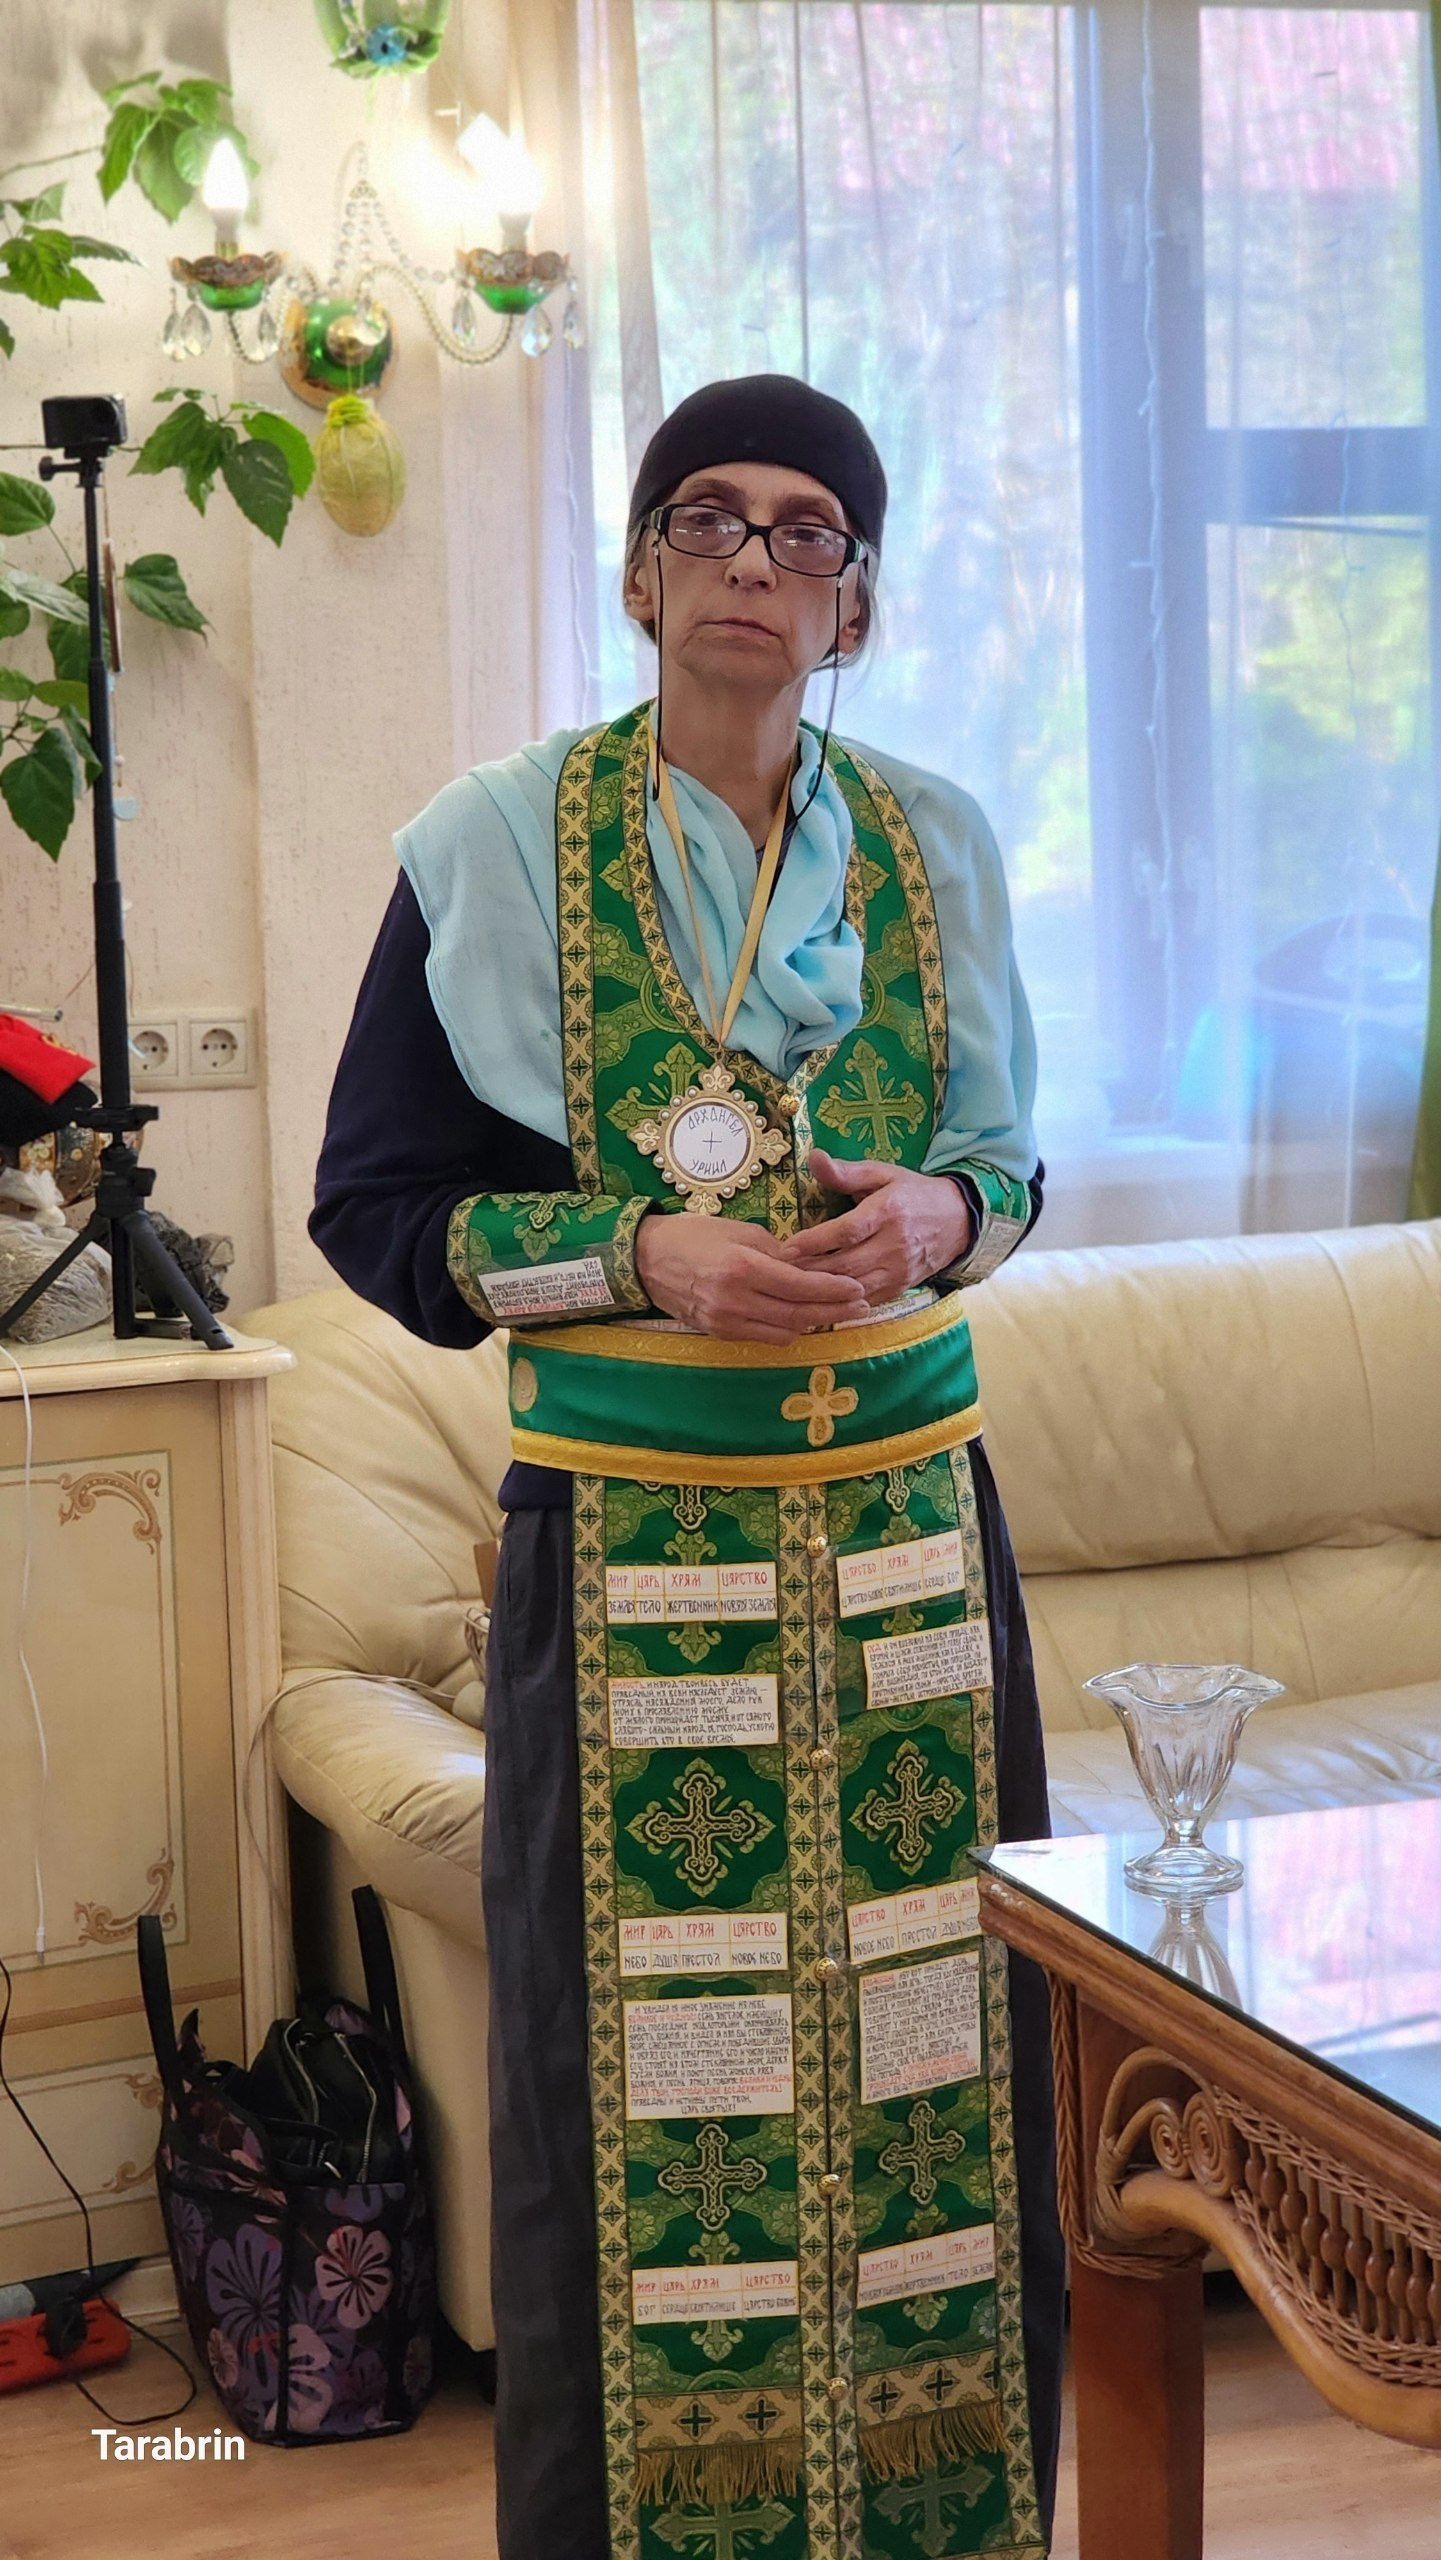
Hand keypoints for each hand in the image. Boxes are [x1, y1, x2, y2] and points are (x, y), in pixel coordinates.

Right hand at [636, 1206, 869, 1344]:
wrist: (644, 1260)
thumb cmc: (692, 1234)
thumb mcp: (737, 1231)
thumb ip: (775, 1251)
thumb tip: (808, 1264)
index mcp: (743, 1267)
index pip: (800, 1285)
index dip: (833, 1290)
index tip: (857, 1289)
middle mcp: (736, 1299)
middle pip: (798, 1314)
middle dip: (834, 1311)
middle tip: (862, 1306)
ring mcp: (726, 1320)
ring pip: (785, 1331)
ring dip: (815, 1323)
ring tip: (838, 1312)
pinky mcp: (719, 1332)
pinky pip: (764, 1336)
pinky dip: (787, 1329)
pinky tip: (802, 1319)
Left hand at [775, 1149, 972, 1303]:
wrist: (959, 1221)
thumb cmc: (912, 1193)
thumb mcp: (882, 1174)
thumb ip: (846, 1171)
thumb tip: (814, 1157)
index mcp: (888, 1211)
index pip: (846, 1231)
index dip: (814, 1242)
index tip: (785, 1247)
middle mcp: (894, 1244)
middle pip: (846, 1265)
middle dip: (809, 1271)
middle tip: (776, 1272)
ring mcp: (899, 1270)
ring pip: (854, 1287)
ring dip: (821, 1290)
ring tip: (790, 1288)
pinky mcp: (901, 1288)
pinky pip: (866, 1300)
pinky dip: (841, 1302)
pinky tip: (817, 1301)